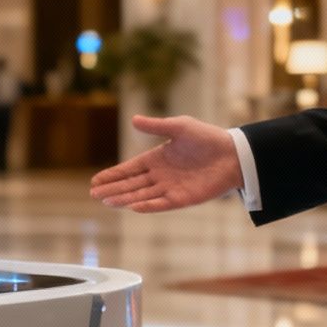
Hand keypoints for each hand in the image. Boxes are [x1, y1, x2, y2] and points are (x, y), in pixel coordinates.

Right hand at [88, 115, 243, 213]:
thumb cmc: (207, 138)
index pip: (129, 169)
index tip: (95, 181)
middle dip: (112, 188)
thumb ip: (157, 126)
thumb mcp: (179, 127)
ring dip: (124, 198)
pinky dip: (147, 205)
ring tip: (106, 201)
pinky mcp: (182, 199)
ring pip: (141, 195)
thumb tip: (133, 119)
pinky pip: (161, 203)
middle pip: (131, 184)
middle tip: (93, 194)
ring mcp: (170, 188)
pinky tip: (132, 206)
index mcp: (157, 158)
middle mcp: (160, 175)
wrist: (233, 154)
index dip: (113, 175)